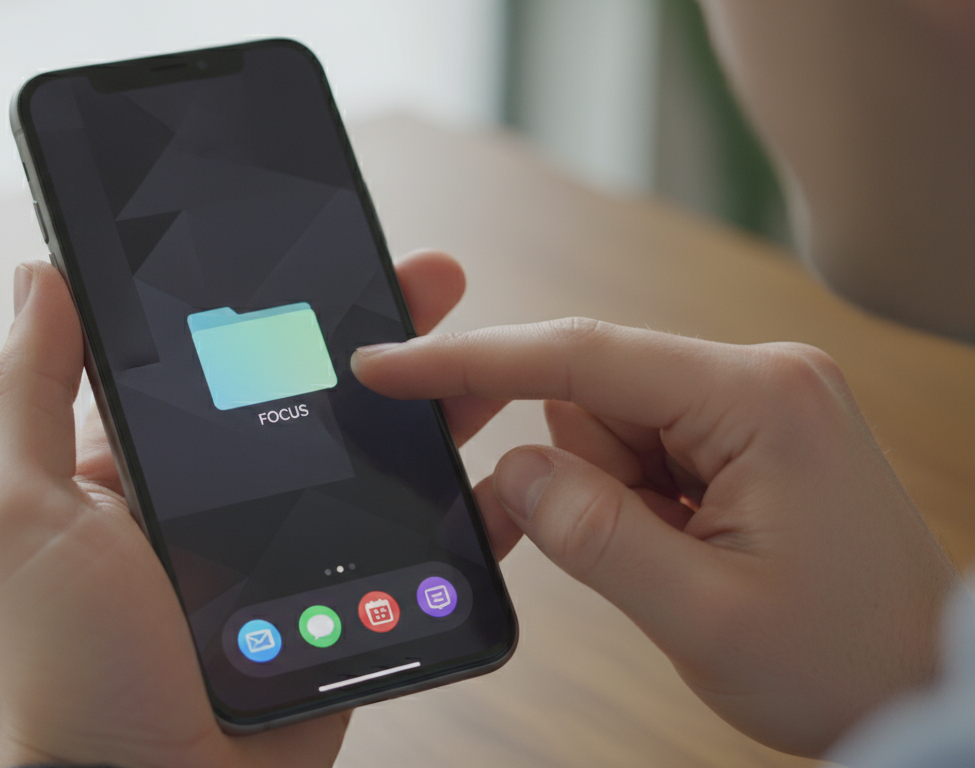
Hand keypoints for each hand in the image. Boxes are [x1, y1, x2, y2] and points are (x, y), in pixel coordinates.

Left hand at [0, 250, 494, 767]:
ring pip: (373, 460)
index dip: (276, 297)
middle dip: (376, 335)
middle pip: (313, 395)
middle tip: (431, 280)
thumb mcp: (19, 512)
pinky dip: (460, 511)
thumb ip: (28, 392)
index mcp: (143, 461)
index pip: (221, 354)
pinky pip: (410, 549)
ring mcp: (288, 554)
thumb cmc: (60, 667)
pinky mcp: (341, 609)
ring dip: (430, 404)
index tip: (325, 242)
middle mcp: (220, 497)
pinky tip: (499, 469)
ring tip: (483, 353)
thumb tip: (42, 272)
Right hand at [351, 318, 958, 756]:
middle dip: (583, 480)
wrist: (918, 689)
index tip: (389, 367)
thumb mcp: (705, 617)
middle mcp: (758, 379)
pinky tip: (686, 549)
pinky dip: (633, 504)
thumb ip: (594, 536)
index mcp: (758, 399)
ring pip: (608, 430)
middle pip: (591, 397)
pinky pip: (640, 452)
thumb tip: (510, 470)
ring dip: (613, 500)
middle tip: (624, 552)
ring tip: (678, 563)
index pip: (581, 357)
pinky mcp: (743, 436)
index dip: (473, 362)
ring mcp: (753, 405)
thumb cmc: (845, 659)